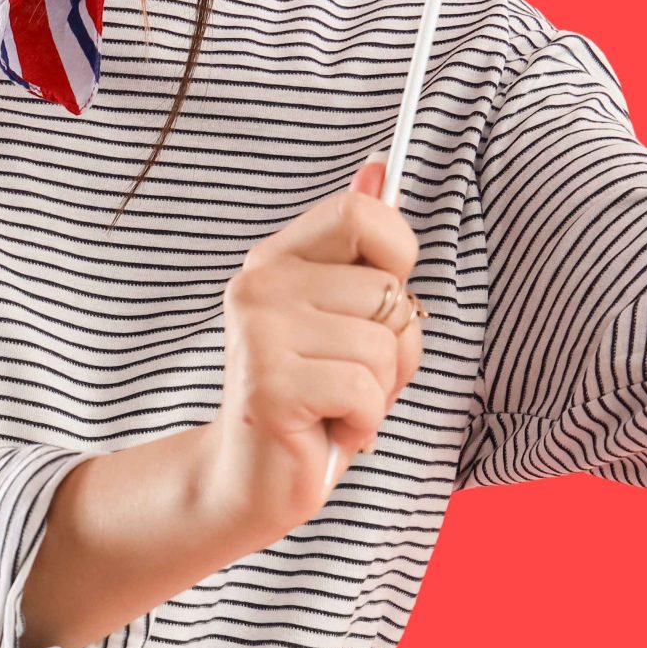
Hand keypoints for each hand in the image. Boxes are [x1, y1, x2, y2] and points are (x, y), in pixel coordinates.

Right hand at [200, 154, 426, 541]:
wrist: (248, 481)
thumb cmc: (312, 400)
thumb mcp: (342, 318)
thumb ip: (359, 249)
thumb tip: (378, 166)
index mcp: (277, 258)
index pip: (362, 212)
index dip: (398, 256)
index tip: (381, 304)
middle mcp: (260, 285)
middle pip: (389, 291)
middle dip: (395, 348)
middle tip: (351, 378)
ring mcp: (259, 333)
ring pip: (384, 345)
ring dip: (380, 392)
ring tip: (337, 406)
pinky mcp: (269, 386)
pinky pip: (366, 391)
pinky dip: (365, 423)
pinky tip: (330, 431)